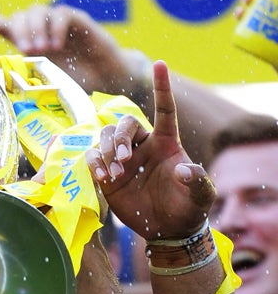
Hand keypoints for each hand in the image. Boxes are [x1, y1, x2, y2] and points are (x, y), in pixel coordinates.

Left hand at [0, 4, 142, 95]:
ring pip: (39, 11)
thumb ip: (30, 87)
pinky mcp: (77, 21)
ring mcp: (58, 25)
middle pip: (21, 17)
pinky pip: (62, 15)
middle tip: (25, 50)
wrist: (109, 81)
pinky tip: (56, 45)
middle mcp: (42, 32)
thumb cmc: (77, 87)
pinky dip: (56, 27)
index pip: (8, 28)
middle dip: (19, 31)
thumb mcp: (48, 88)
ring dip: (35, 28)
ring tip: (40, 49)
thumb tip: (5, 103)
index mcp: (30, 46)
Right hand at [85, 60, 214, 240]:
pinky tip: (101, 177)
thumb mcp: (201, 195)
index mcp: (167, 142)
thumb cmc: (188, 207)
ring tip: (114, 175)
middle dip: (119, 138)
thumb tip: (183, 168)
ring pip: (105, 138)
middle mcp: (143, 146)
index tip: (159, 64)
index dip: (162, 87)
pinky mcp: (107, 176)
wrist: (168, 230)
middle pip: (124, 123)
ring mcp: (123, 160)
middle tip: (123, 161)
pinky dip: (93, 163)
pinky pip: (93, 159)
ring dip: (106, 152)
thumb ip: (197, 180)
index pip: (164, 109)